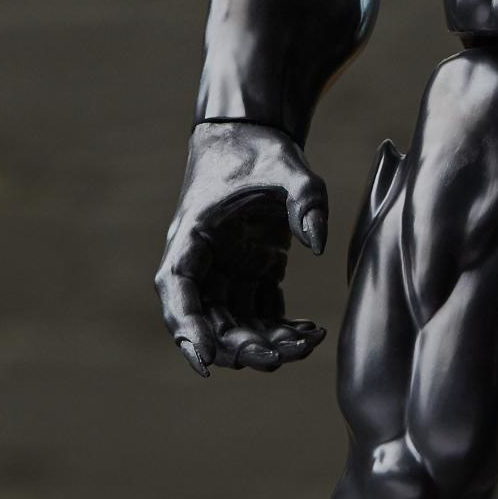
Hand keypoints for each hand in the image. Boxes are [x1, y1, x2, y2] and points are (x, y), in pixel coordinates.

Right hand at [154, 121, 328, 375]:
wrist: (255, 137)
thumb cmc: (261, 150)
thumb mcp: (288, 166)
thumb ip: (306, 199)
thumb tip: (319, 245)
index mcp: (193, 237)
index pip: (178, 290)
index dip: (187, 329)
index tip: (203, 361)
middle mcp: (203, 262)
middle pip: (209, 320)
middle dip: (239, 347)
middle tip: (279, 359)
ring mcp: (226, 270)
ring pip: (236, 324)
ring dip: (265, 343)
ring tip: (307, 346)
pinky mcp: (251, 273)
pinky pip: (260, 314)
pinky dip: (281, 329)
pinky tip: (312, 334)